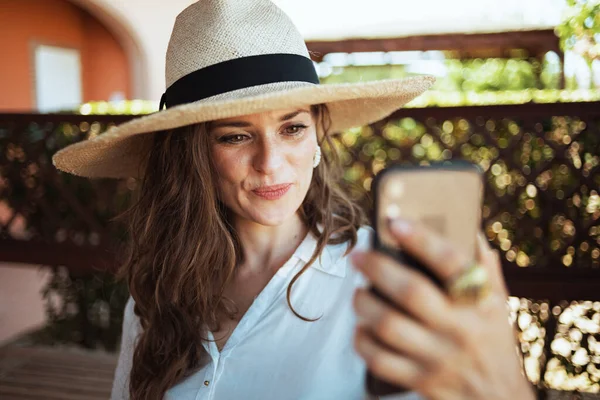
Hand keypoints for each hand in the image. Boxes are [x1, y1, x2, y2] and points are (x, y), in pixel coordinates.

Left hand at [351, 219, 534, 399]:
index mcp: (481, 302)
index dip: (421, 239)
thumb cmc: (493, 340)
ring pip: (388, 326)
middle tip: (358, 256)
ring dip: (363, 304)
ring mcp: (440, 358)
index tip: (395, 223)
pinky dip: (362, 340)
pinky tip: (362, 327)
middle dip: (377, 268)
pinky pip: (380, 360)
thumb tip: (467, 226)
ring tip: (358, 293)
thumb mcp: (498, 303)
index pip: (452, 263)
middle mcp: (461, 329)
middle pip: (411, 292)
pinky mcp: (421, 381)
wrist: (499, 399)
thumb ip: (483, 267)